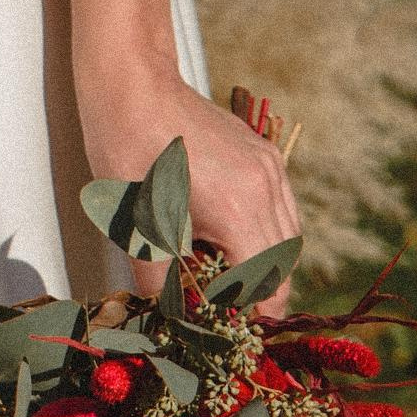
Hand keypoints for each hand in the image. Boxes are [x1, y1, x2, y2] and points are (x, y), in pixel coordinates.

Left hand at [84, 80, 300, 308]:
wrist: (133, 87)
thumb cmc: (129, 153)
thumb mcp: (138, 229)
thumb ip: (161, 283)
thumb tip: (173, 319)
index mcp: (239, 212)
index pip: (269, 287)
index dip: (253, 316)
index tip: (229, 329)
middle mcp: (267, 189)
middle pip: (285, 265)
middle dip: (260, 293)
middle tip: (223, 306)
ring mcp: (270, 168)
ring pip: (288, 236)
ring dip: (264, 261)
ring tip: (222, 270)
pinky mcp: (264, 154)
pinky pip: (280, 206)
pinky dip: (262, 230)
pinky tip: (226, 232)